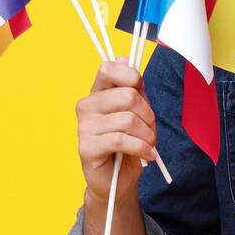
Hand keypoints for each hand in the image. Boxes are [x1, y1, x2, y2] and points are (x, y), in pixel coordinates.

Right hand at [76, 57, 157, 202]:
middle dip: (148, 115)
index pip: (108, 68)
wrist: (118, 179)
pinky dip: (141, 148)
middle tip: (150, 130)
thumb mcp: (138, 111)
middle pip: (127, 96)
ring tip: (149, 145)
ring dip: (147, 135)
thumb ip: (134, 87)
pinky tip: (147, 155)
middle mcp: (87, 106)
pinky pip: (121, 140)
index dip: (131, 76)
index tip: (141, 92)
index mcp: (98, 93)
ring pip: (128, 120)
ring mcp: (84, 126)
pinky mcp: (86, 147)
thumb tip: (124, 56)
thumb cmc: (129, 143)